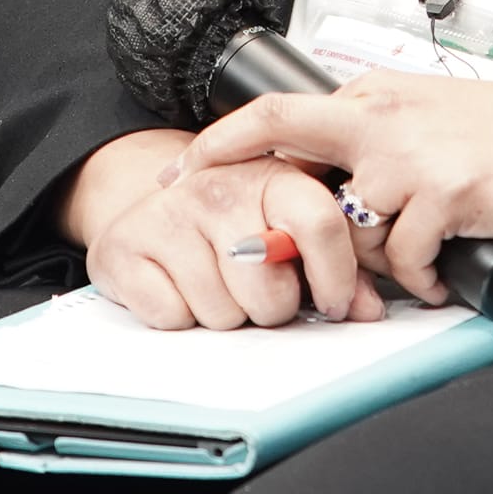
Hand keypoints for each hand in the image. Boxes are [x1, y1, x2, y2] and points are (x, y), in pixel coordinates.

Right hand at [61, 125, 386, 329]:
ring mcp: (169, 215)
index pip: (320, 224)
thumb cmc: (231, 220)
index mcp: (272, 175)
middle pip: (269, 292)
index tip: (333, 302)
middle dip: (270, 306)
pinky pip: (172, 318)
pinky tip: (180, 286)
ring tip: (217, 282)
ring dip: (224, 313)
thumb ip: (337, 265)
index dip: (335, 278)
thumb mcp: (289, 227)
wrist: (151, 204)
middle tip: (257, 287)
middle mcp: (219, 188)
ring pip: (221, 314)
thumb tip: (367, 310)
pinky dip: (178, 316)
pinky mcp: (125, 248)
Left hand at [173, 66, 492, 307]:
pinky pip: (404, 261)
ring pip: (351, 231)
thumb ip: (380, 146)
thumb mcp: (435, 120)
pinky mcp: (446, 194)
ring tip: (417, 261)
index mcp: (376, 98)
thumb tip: (337, 196)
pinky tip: (444, 272)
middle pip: (289, 163)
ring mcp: (411, 157)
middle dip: (277, 219)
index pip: (276, 114)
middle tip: (280, 258)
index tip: (186, 170)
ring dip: (377, 262)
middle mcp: (383, 120)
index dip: (221, 144)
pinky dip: (421, 280)